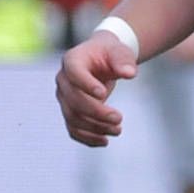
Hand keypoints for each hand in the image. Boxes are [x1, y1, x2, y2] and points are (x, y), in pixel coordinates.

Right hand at [56, 27, 135, 145]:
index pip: (74, 73)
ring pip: (73, 118)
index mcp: (72, 60)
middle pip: (73, 101)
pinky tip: (105, 141)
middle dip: (96, 112)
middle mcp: (63, 80)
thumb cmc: (110, 53)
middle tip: (119, 118)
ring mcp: (64, 98)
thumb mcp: (119, 51)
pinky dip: (87, 138)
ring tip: (118, 130)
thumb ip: (124, 60)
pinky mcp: (70, 112)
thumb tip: (129, 73)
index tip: (104, 94)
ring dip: (95, 128)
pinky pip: (73, 129)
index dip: (86, 85)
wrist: (102, 60)